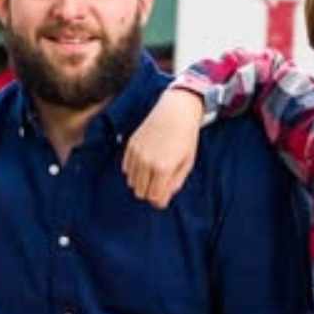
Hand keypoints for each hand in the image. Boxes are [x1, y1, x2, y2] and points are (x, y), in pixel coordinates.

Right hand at [122, 89, 203, 206]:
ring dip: (142, 182)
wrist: (176, 111)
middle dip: (150, 193)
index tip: (163, 200)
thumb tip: (161, 198)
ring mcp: (136, 154)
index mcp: (163, 168)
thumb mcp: (187, 163)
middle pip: (141, 193)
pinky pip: (126, 169)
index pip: (155, 198)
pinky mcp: (130, 146)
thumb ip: (175, 184)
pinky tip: (145, 164)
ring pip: (132, 182)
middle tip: (159, 186)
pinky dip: (134, 172)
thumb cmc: (186, 138)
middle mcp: (147, 162)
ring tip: (153, 174)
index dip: (160, 202)